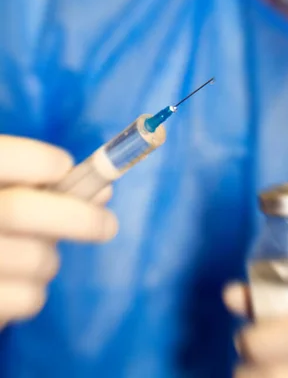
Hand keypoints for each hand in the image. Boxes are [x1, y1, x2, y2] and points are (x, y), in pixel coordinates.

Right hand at [0, 136, 117, 326]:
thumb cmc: (0, 225)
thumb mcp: (9, 196)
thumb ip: (46, 187)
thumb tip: (104, 188)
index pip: (3, 158)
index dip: (37, 160)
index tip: (65, 165)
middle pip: (20, 211)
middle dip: (77, 217)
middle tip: (108, 225)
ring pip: (33, 258)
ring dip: (51, 259)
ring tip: (36, 257)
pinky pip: (29, 298)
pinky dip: (36, 292)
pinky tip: (17, 284)